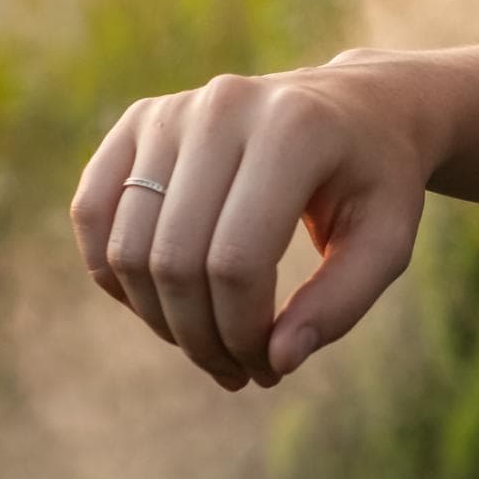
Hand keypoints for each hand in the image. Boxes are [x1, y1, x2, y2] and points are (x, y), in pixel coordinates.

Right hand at [68, 50, 432, 388]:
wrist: (358, 107)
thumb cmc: (376, 181)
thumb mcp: (385, 242)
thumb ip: (340, 304)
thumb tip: (276, 360)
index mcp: (293, 129)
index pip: (237, 260)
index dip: (242, 332)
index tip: (270, 366)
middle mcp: (223, 107)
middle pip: (175, 259)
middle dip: (201, 337)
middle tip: (239, 371)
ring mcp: (173, 109)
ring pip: (127, 246)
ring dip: (159, 319)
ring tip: (209, 344)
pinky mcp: (138, 120)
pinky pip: (92, 212)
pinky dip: (115, 276)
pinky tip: (163, 303)